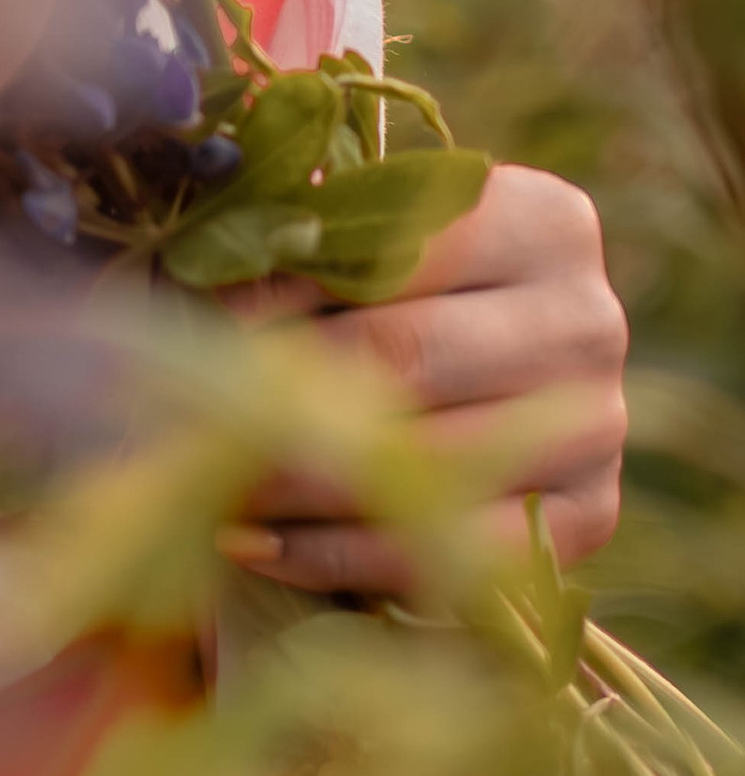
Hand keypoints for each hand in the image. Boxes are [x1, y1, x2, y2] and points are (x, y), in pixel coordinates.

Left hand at [220, 165, 628, 591]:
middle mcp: (588, 320)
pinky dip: (342, 556)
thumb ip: (305, 238)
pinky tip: (252, 545)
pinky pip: (453, 555)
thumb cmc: (405, 270)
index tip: (189, 319)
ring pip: (429, 465)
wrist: (498, 348)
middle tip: (175, 413)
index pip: (392, 251)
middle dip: (277, 388)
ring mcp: (600, 427)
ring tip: (196, 481)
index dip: (280, 287)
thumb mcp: (370, 228)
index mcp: (544, 220)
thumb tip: (190, 273)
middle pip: (408, 359)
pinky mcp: (591, 518)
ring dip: (296, 481)